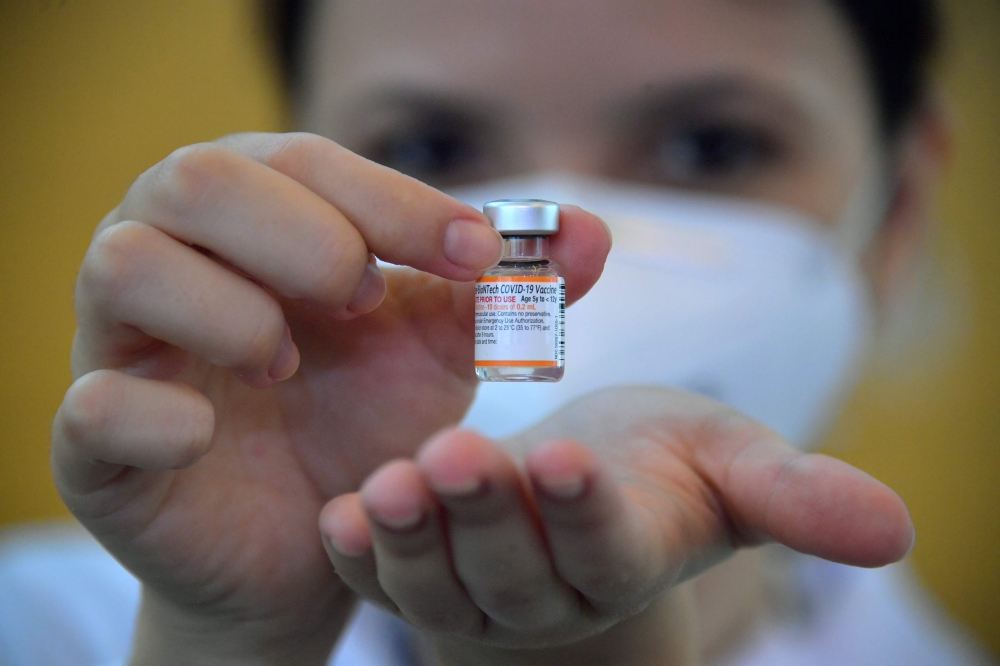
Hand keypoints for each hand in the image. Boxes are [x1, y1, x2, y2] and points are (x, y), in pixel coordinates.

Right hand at [49, 132, 610, 664]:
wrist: (310, 544)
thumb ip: (507, 294)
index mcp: (254, 216)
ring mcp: (122, 345)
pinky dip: (157, 414)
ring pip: (126, 262)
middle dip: (300, 236)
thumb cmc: (362, 424)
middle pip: (197, 179)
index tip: (479, 258)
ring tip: (288, 365)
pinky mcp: (95, 440)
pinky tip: (213, 436)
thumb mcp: (440, 353)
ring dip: (228, 308)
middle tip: (366, 301)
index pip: (304, 159)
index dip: (393, 200)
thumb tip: (595, 232)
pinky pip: (93, 403)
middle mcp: (175, 255)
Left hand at [320, 386, 913, 664]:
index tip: (570, 459)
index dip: (590, 511)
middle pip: (516, 568)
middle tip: (457, 457)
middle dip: (487, 515)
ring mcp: (478, 594)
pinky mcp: (420, 579)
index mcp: (627, 552)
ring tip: (388, 483)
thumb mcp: (729, 465)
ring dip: (414, 537)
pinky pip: (384, 582)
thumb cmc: (663, 469)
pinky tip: (335, 516)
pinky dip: (361, 557)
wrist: (582, 493)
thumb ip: (792, 493)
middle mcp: (549, 589)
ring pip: (443, 583)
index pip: (610, 546)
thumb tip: (894, 528)